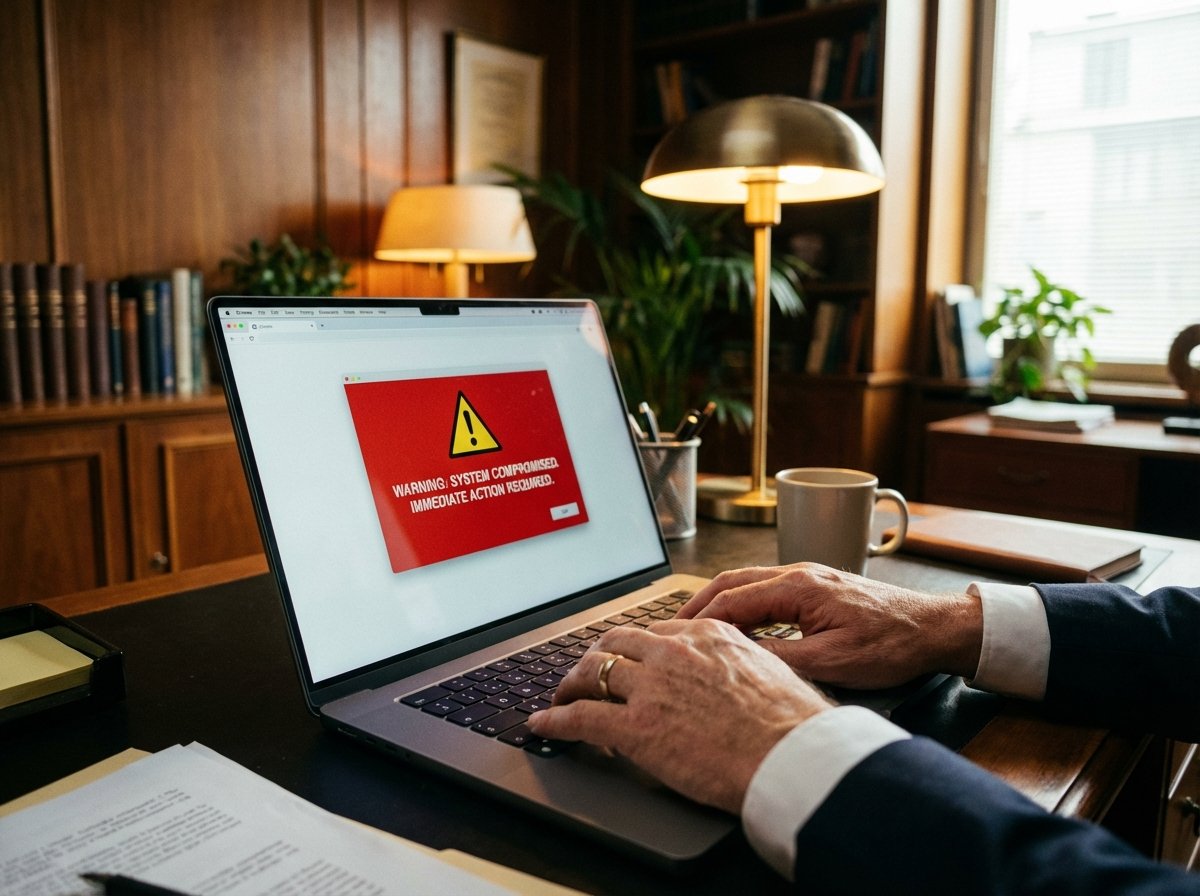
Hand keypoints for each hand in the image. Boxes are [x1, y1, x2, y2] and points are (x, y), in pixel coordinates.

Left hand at [526, 619, 829, 813]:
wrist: (792, 758)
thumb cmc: (794, 725)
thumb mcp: (772, 670)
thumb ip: (742, 664)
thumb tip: (738, 679)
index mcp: (708, 634)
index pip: (655, 632)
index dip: (633, 648)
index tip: (627, 658)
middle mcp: (674, 652)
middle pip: (616, 643)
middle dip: (595, 658)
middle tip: (585, 673)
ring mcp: (651, 687)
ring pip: (592, 673)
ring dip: (570, 685)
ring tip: (561, 697)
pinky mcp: (635, 726)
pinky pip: (581, 717)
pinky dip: (556, 720)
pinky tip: (544, 725)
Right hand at [675, 564, 982, 689]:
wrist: (935, 629)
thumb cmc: (892, 645)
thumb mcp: (833, 662)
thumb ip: (781, 658)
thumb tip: (739, 658)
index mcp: (798, 587)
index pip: (732, 600)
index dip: (699, 620)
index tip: (675, 638)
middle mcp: (799, 573)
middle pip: (732, 581)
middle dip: (698, 604)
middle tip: (670, 627)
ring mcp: (808, 577)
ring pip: (748, 582)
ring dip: (718, 601)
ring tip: (694, 626)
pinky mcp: (818, 587)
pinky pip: (767, 589)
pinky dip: (742, 603)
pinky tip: (736, 624)